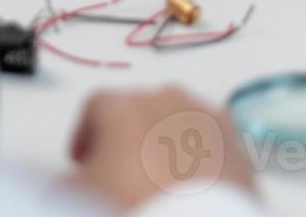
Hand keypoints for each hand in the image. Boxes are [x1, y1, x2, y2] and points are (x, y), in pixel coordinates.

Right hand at [69, 86, 256, 210]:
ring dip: (163, 143)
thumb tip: (73, 183)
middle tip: (118, 172)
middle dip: (126, 137)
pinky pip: (208, 143)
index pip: (94, 108)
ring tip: (157, 180)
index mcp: (123, 105)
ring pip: (176, 123)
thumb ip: (69, 181)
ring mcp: (205, 119)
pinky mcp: (236, 144)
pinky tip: (189, 186)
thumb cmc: (137, 206)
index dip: (83, 135)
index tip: (81, 160)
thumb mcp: (82, 195)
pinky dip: (196, 158)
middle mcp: (165, 101)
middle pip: (137, 110)